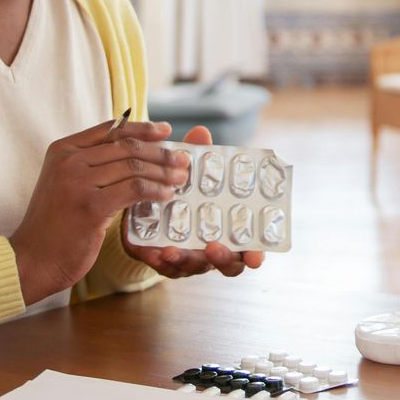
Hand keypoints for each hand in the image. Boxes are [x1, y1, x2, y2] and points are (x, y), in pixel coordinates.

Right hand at [9, 118, 188, 304]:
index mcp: (63, 149)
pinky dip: (156, 190)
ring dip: (163, 171)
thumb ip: (89, 164)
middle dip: (160, 151)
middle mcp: (69, 160)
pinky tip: (168, 195)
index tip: (166, 130)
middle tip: (183, 158)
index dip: (142, 128)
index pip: (111, 130)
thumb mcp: (63, 182)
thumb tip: (129, 151)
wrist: (31, 259)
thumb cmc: (53, 224)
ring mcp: (78, 182)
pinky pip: (134, 190)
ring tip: (181, 177)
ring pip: (133, 167)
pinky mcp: (91, 206)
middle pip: (126, 146)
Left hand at [120, 125, 264, 279]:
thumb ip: (197, 157)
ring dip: (184, 259)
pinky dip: (158, 260)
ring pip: (191, 266)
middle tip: (214, 248)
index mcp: (226, 229)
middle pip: (225, 263)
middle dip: (222, 259)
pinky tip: (152, 251)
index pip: (246, 247)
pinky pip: (162, 266)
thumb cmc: (181, 190)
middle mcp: (211, 247)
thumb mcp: (190, 174)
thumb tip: (201, 132)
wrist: (144, 204)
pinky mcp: (162, 258)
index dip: (254, 254)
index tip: (255, 257)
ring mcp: (188, 257)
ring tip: (172, 249)